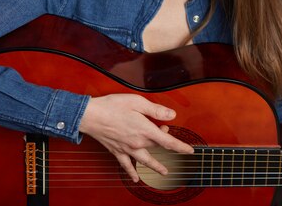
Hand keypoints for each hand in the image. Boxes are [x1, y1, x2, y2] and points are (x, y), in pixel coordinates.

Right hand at [78, 93, 193, 181]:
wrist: (90, 116)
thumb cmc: (113, 106)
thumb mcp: (138, 102)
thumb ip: (156, 110)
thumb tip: (172, 115)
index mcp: (146, 130)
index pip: (168, 142)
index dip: (181, 147)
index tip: (190, 151)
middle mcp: (138, 143)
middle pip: (158, 148)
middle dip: (165, 143)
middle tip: (165, 130)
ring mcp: (127, 149)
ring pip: (146, 161)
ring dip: (156, 167)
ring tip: (165, 172)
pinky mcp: (117, 151)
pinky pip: (126, 165)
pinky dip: (131, 173)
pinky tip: (135, 178)